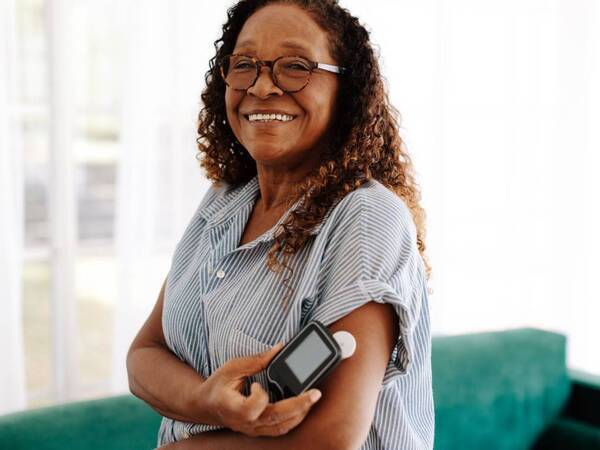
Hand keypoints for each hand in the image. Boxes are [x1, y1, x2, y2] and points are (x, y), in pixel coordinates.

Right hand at [200, 342, 322, 436]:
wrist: (205, 406)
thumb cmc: (217, 386)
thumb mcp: (231, 367)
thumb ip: (256, 360)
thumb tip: (279, 348)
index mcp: (233, 408)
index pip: (252, 409)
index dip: (259, 396)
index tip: (257, 383)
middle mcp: (244, 423)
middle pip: (276, 420)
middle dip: (299, 405)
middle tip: (316, 393)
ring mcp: (253, 429)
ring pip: (281, 427)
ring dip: (300, 413)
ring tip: (312, 398)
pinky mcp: (259, 429)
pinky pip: (280, 428)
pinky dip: (294, 418)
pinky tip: (303, 406)